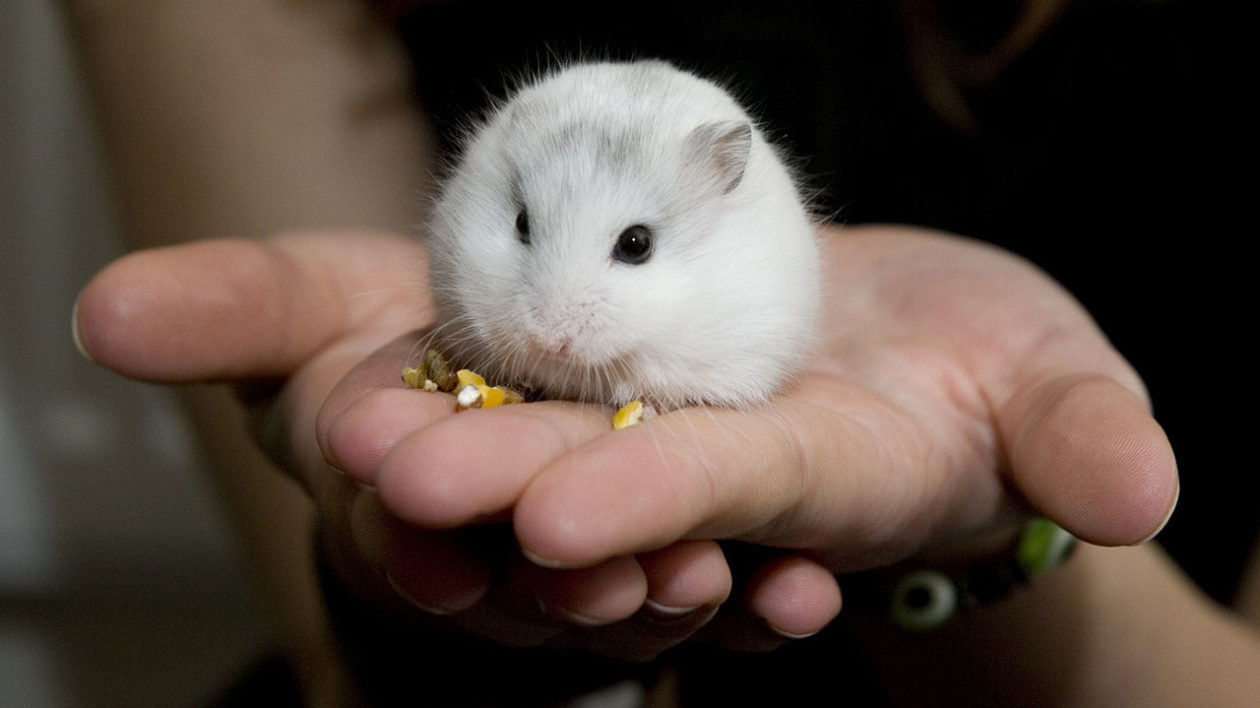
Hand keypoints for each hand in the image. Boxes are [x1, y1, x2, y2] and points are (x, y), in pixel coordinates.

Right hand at [72, 230, 818, 661]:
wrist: (584, 330)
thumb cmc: (435, 341)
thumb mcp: (326, 305)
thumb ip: (241, 311)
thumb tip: (107, 311)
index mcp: (420, 501)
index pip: (398, 524)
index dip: (395, 511)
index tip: (389, 471)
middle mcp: (518, 552)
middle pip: (527, 574)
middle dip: (534, 569)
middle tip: (553, 544)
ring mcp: (623, 565)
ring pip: (640, 595)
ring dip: (659, 594)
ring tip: (685, 577)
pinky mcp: (725, 551)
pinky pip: (754, 595)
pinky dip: (773, 604)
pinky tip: (799, 601)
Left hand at [318, 223, 1176, 625]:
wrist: (916, 346)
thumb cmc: (1002, 372)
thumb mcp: (1059, 387)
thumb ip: (1082, 430)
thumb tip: (1143, 495)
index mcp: (828, 469)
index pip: (732, 490)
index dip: (652, 502)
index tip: (552, 524)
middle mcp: (724, 458)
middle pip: (606, 470)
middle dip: (499, 479)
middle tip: (381, 468)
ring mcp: (672, 414)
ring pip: (554, 429)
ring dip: (458, 441)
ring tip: (352, 439)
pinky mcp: (639, 370)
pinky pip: (554, 376)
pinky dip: (481, 383)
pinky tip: (392, 385)